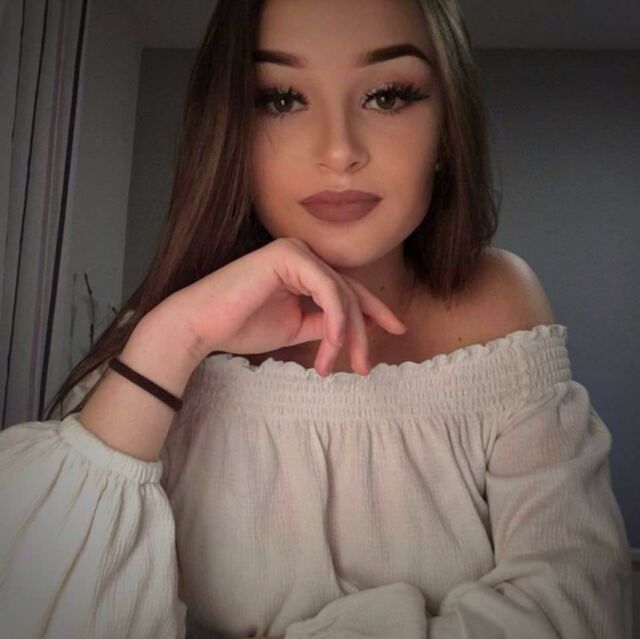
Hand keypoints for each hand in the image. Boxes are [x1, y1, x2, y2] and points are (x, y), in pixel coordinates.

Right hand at [154, 237, 406, 376]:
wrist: (202, 326)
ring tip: (338, 364)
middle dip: (362, 333)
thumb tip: (352, 329)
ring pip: (341, 293)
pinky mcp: (287, 255)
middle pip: (349, 293)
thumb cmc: (241, 327)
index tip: (396, 331)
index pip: (347, 289)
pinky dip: (335, 318)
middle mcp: (302, 255)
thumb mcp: (295, 328)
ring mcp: (295, 251)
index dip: (375, 311)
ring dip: (346, 333)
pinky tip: (333, 344)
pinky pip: (326, 289)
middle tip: (364, 367)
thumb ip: (323, 323)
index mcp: (303, 269)